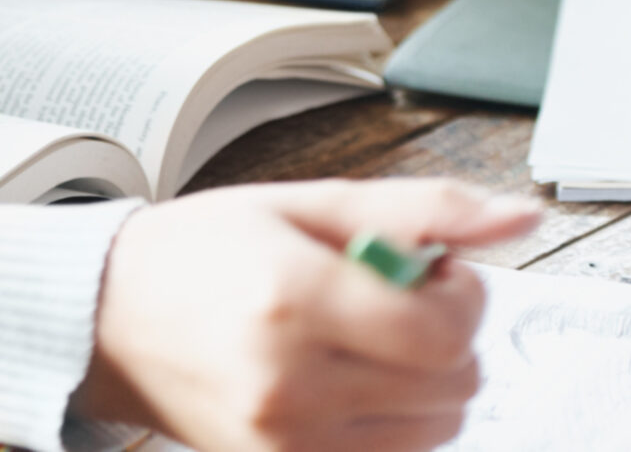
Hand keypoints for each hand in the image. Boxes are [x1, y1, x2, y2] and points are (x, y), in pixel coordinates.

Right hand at [78, 179, 539, 451]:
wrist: (109, 319)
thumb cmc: (201, 253)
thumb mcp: (306, 204)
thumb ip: (421, 211)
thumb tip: (521, 216)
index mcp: (294, 299)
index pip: (445, 329)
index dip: (462, 294)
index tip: (434, 270)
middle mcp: (291, 383)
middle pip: (454, 385)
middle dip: (448, 335)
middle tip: (397, 299)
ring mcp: (286, 443)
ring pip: (436, 430)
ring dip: (426, 383)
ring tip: (368, 340)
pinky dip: (393, 422)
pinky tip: (351, 380)